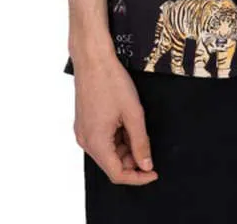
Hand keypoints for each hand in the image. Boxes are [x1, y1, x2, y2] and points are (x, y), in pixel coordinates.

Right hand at [72, 55, 158, 185]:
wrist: (93, 58)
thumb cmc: (110, 81)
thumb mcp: (133, 113)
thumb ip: (141, 142)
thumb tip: (146, 165)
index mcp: (95, 142)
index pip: (117, 174)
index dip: (138, 177)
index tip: (153, 172)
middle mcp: (85, 141)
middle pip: (112, 164)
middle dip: (132, 159)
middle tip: (148, 144)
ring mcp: (82, 131)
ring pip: (107, 151)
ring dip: (125, 147)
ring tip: (135, 125)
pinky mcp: (84, 123)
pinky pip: (101, 139)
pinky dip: (116, 137)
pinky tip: (125, 121)